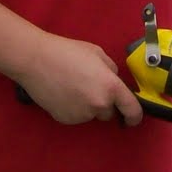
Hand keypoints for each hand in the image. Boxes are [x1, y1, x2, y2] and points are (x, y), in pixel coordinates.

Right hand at [15, 35, 142, 126]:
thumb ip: (111, 70)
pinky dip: (72, 108)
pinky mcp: (66, 120)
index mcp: (111, 87)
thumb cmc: (67, 51)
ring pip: (91, 114)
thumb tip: (114, 81)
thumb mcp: (97, 53)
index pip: (132, 110)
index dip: (135, 117)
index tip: (131, 119)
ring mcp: (82, 115)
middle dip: (103, 103)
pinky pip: (76, 116)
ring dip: (87, 105)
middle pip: (109, 113)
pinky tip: (62, 93)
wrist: (36, 60)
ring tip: (71, 86)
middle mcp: (99, 105)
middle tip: (88, 85)